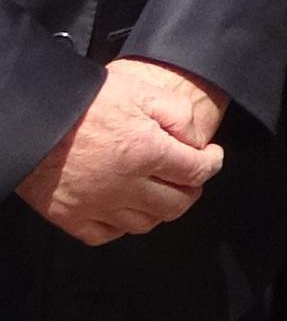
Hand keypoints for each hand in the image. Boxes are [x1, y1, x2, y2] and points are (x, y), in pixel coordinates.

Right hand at [12, 60, 226, 245]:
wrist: (34, 115)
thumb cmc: (85, 100)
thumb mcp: (141, 91)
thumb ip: (178, 114)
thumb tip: (195, 141)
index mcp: (146, 152)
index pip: (198, 171)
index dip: (212, 163)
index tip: (210, 156)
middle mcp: (124, 185)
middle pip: (176, 204)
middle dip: (191, 190)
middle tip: (188, 177)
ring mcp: (95, 205)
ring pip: (144, 224)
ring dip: (158, 209)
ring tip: (158, 191)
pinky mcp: (69, 216)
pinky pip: (104, 235)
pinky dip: (119, 226)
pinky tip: (123, 208)